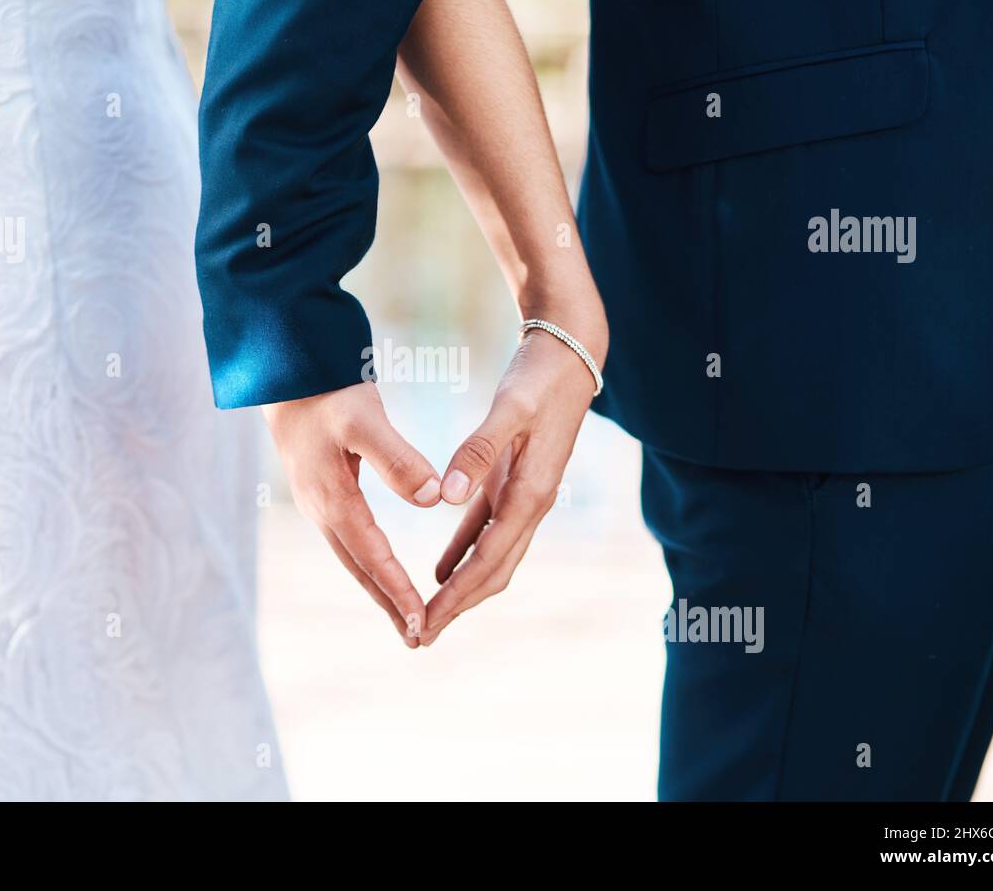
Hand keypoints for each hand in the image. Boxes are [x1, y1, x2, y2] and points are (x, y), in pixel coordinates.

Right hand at [263, 382, 441, 647]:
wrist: (285, 370)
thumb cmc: (327, 389)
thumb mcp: (364, 418)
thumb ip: (397, 458)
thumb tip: (429, 499)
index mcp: (333, 499)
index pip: (373, 557)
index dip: (398, 591)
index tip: (423, 622)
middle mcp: (322, 509)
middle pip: (361, 570)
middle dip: (390, 605)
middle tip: (419, 640)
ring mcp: (319, 502)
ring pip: (355, 558)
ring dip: (380, 589)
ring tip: (406, 619)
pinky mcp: (323, 491)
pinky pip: (351, 540)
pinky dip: (371, 564)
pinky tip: (383, 571)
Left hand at [422, 322, 603, 645]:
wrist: (572, 354)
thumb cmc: (540, 378)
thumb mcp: (508, 409)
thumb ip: (478, 452)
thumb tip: (447, 499)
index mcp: (531, 494)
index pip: (488, 561)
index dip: (456, 597)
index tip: (427, 623)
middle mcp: (532, 504)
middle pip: (493, 573)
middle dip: (458, 608)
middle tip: (419, 637)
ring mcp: (525, 496)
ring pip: (492, 558)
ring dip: (461, 589)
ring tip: (428, 615)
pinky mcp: (515, 482)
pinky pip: (486, 531)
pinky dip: (463, 554)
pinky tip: (439, 570)